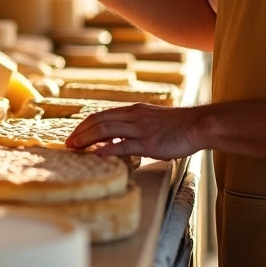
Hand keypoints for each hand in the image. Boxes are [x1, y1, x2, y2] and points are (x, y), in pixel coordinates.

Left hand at [66, 103, 199, 160]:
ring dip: (87, 140)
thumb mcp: (151, 120)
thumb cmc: (177, 126)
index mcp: (133, 111)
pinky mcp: (149, 143)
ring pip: (106, 130)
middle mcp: (133, 117)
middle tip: (68, 144)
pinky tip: (96, 156)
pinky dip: (107, 150)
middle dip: (80, 132)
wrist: (197, 125)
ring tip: (75, 149)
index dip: (84, 125)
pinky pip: (123, 146)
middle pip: (98, 121)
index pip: (101, 115)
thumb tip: (114, 139)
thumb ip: (133, 127)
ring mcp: (140, 129)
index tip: (74, 135)